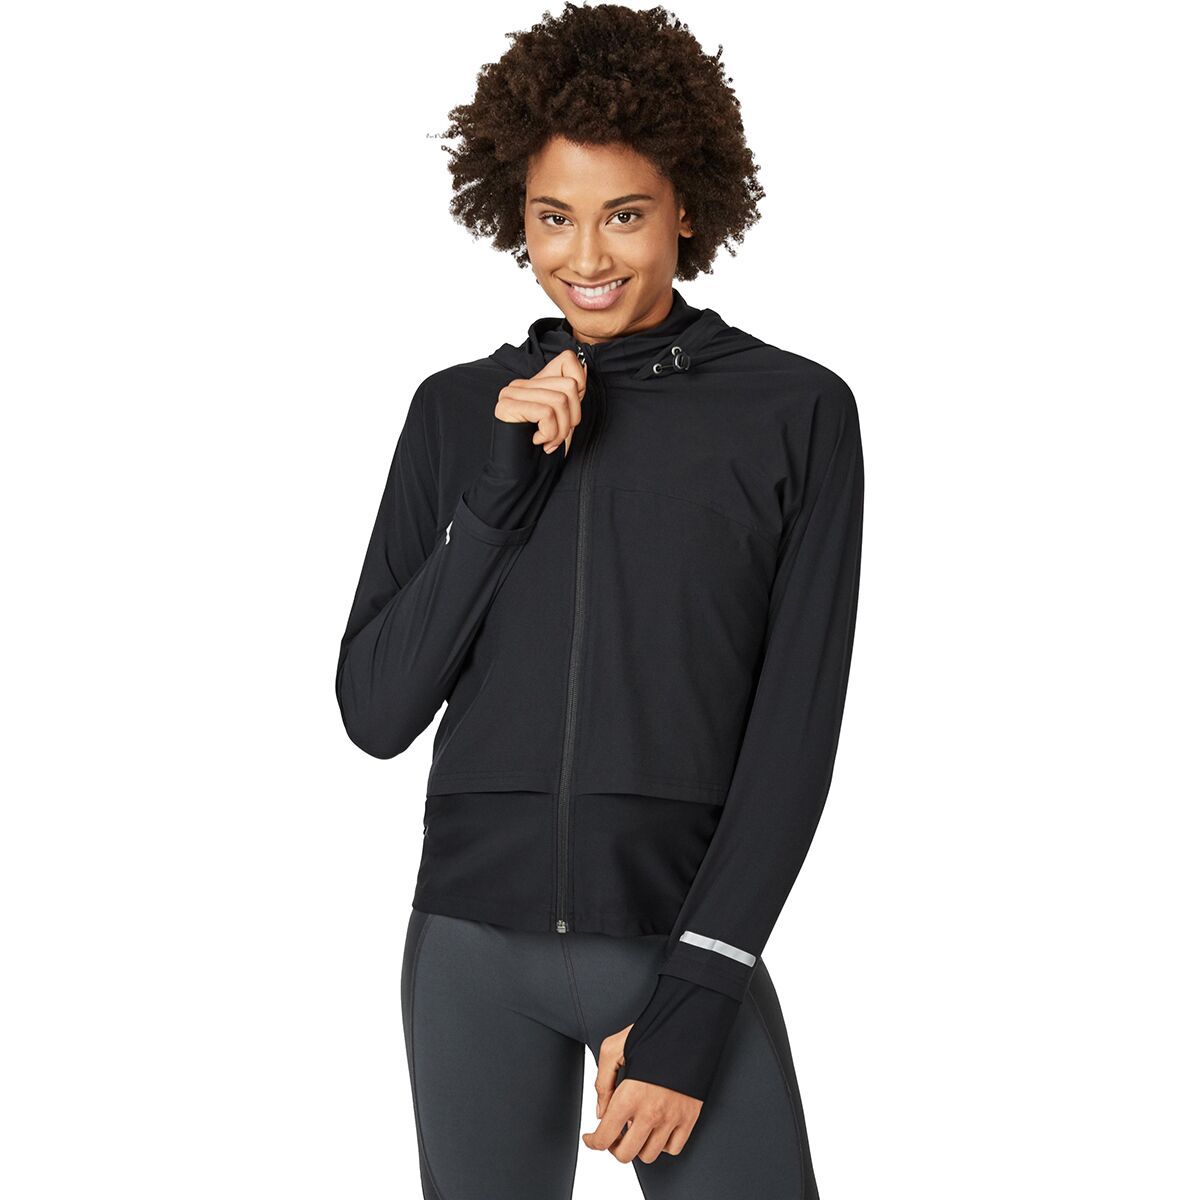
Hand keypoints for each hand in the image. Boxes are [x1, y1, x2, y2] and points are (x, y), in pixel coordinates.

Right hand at [496, 348, 585, 458]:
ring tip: (548, 441)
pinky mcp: (507, 407)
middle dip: (572, 418)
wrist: (520, 476)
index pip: (568, 359)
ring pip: (560, 400)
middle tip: (557, 436)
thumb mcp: (564, 418)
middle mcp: (521, 384)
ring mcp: (511, 393)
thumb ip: (571, 394)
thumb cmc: (542, 451)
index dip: (580, 388)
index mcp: (534, 383)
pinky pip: (546, 413)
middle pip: (569, 385)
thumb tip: (583, 368)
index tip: (568, 415)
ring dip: (561, 430)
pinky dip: (549, 433)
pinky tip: (537, 441)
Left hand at [582, 1023, 703, 1162]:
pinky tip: (656, 1127)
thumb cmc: (651, 1032)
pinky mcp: (690, 1117)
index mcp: (630, 1096)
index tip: (591, 1137)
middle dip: (614, 1147)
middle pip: (625, 1154)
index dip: (593, 1142)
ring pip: (649, 1155)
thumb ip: (602, 1082)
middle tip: (614, 1133)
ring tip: (635, 1128)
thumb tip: (601, 1112)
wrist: (688, 1025)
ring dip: (638, 1146)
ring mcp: (672, 1118)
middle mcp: (651, 1112)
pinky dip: (662, 1144)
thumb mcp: (613, 1048)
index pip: (605, 1138)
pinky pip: (673, 1148)